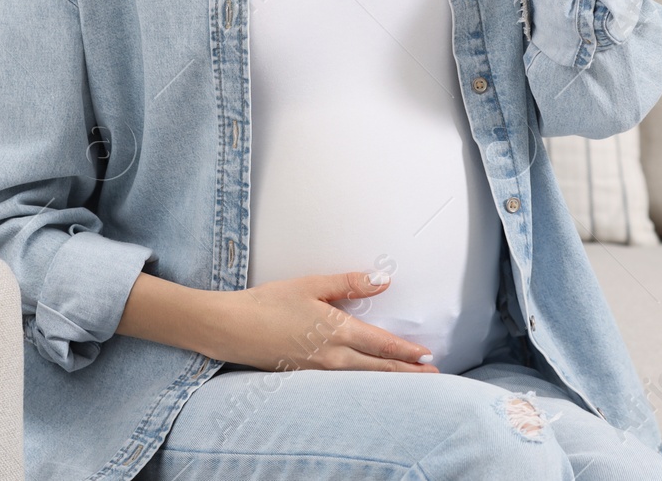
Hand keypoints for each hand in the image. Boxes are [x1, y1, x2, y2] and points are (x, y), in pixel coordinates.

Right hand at [214, 271, 439, 372]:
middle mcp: (332, 357)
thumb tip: (382, 279)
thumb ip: (349, 283)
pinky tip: (366, 380)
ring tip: (407, 381)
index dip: (407, 352)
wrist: (231, 328)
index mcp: (336, 331)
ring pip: (362, 378)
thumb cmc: (268, 303)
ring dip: (387, 379)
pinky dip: (363, 382)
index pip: (382, 344)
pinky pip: (342, 382)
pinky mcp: (304, 375)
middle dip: (407, 373)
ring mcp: (318, 371)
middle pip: (378, 368)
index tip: (427, 356)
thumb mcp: (310, 285)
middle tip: (431, 377)